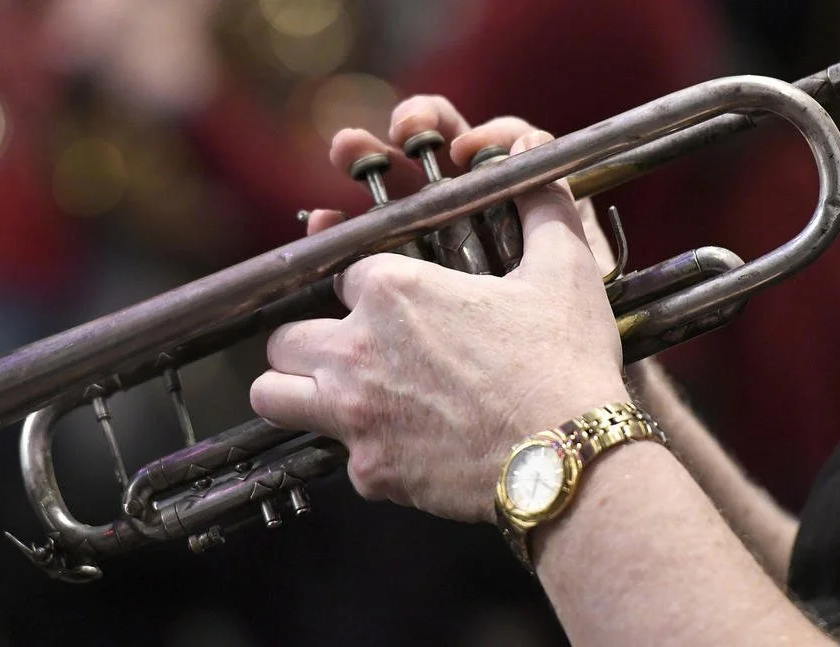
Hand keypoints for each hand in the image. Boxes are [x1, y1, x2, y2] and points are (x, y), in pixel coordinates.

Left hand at [250, 96, 629, 523]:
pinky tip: (400, 446)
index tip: (390, 303)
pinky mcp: (367, 471)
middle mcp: (356, 348)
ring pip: (271, 392)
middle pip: (286, 335)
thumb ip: (540, 204)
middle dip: (312, 339)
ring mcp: (353, 413)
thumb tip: (529, 154)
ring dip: (295, 389)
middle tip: (351, 351)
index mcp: (392, 290)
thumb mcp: (565, 269)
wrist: (569, 462)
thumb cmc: (564, 364)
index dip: (364, 288)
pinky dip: (361, 451)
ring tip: (333, 395)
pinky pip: (335, 456)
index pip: (339, 273)